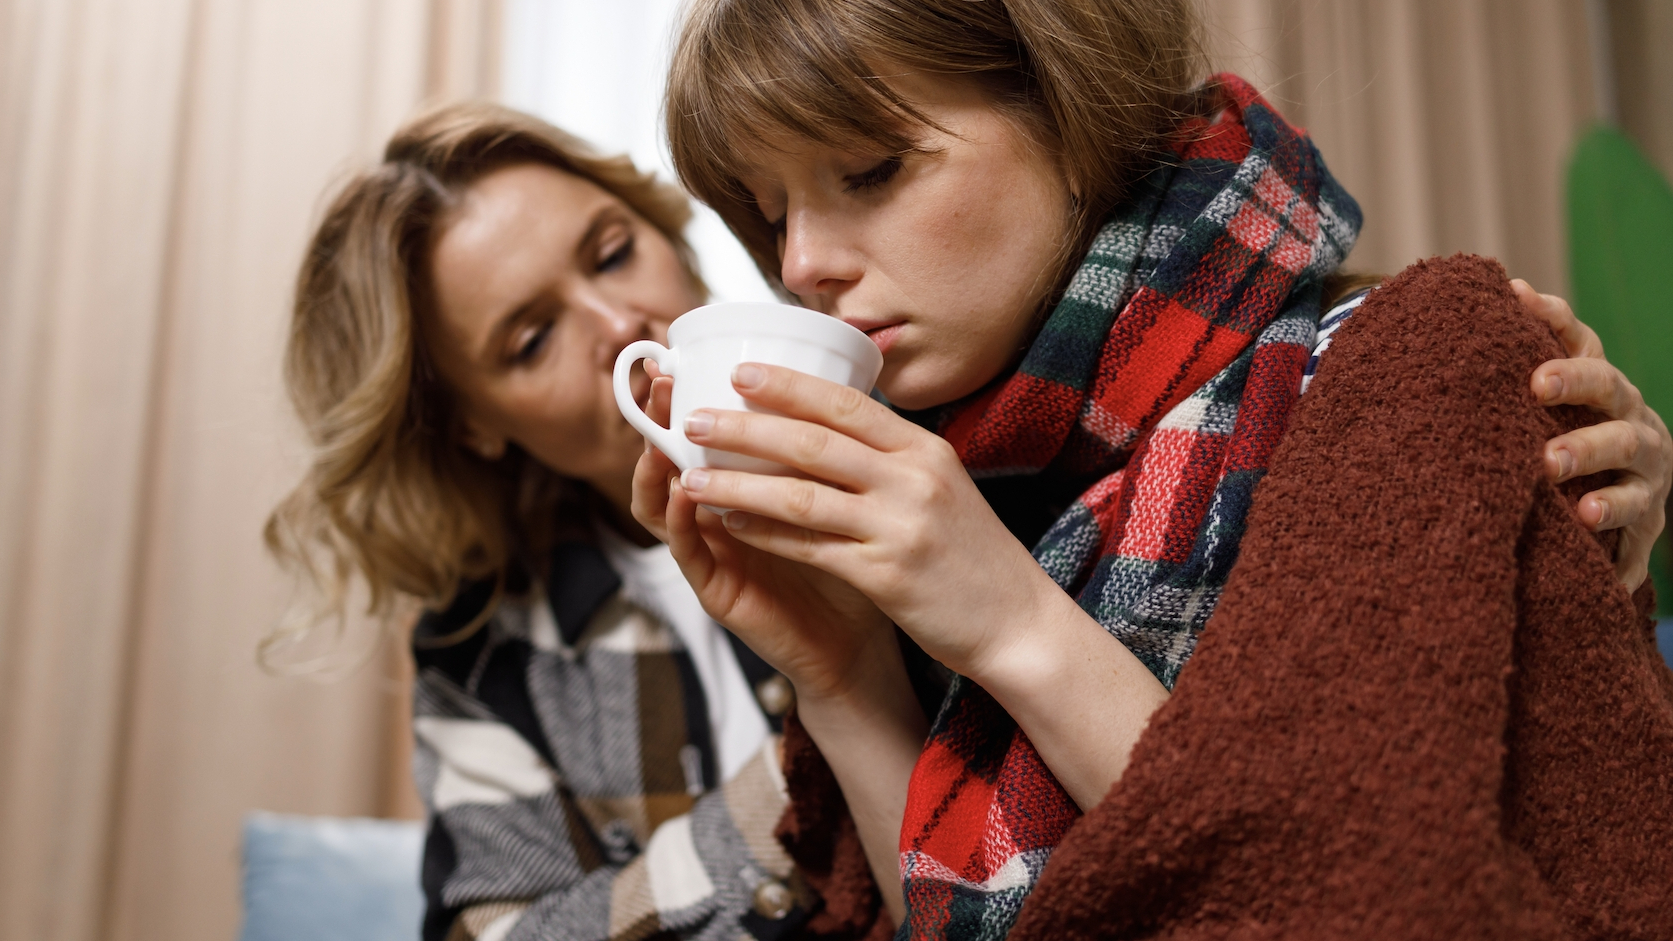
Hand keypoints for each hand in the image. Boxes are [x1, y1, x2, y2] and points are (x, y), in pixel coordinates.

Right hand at [629, 374, 898, 703]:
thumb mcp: (839, 495)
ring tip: (658, 438)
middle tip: (659, 385)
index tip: (678, 358)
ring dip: (654, 471)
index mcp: (743, 491)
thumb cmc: (856, 564)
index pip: (703, 438)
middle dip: (658, 421)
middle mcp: (719, 518)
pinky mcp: (720, 595)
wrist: (864, 644)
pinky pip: (690, 557)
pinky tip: (687, 497)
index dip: (685, 399)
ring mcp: (714, 556)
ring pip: (664, 509)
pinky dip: (682, 525)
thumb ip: (824, 451)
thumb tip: (835, 379)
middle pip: (670, 464)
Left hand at [673, 363, 1168, 809]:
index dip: (790, 386)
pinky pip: (809, 548)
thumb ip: (892, 456)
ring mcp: (900, 528)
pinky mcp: (886, 576)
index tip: (740, 373)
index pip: (848, 405)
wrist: (1018, 623)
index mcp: (926, 450)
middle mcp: (914, 480)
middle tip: (693, 419)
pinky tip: (728, 523)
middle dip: (745, 428)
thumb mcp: (942, 486)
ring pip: (801, 496)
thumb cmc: (972, 554)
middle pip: (814, 442)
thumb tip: (830, 422)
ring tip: (690, 474)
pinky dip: (764, 533)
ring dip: (738, 482)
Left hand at [1517, 280, 1671, 588]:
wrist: (1607, 488)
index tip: (1519, 300)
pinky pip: (1637, 544)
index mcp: (1604, 387)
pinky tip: (1605, 567)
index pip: (1584, 345)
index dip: (1554, 322)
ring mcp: (1646, 477)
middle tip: (1537, 409)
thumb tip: (1498, 290)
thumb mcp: (1541, 394)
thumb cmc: (1557, 429)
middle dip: (1579, 406)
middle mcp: (1633, 424)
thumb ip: (1520, 352)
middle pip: (1613, 408)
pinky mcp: (1645, 528)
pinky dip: (1623, 558)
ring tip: (1571, 501)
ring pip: (1632, 478)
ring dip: (1604, 490)